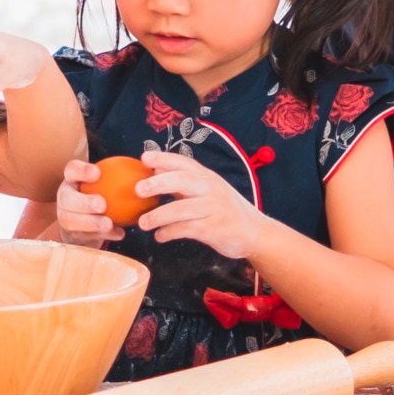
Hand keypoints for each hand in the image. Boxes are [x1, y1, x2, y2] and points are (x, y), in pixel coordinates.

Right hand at [50, 159, 115, 246]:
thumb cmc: (100, 196)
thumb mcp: (106, 184)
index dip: (81, 171)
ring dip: (91, 223)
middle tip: (102, 204)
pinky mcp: (71, 236)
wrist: (84, 224)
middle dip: (83, 202)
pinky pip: (85, 237)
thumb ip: (120, 176)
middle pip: (66, 198)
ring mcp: (65, 218)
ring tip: (109, 223)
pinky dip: (103, 236)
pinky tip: (119, 233)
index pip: (71, 170)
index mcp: (72, 181)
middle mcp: (65, 198)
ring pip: (71, 221)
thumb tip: (146, 168)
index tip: (97, 172)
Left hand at [133, 148, 271, 259]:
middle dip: (158, 183)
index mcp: (207, 177)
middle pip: (182, 180)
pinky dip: (169, 233)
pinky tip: (160, 236)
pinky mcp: (213, 228)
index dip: (164, 158)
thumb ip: (183, 183)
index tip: (144, 158)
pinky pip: (186, 229)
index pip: (184, 162)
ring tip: (143, 223)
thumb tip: (154, 171)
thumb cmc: (225, 209)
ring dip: (158, 216)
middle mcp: (211, 189)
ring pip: (181, 209)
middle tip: (138, 189)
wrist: (255, 232)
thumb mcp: (208, 191)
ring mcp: (213, 208)